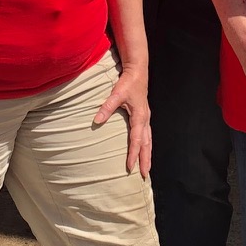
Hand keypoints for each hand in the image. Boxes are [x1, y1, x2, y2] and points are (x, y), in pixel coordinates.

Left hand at [94, 60, 152, 177]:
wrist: (137, 71)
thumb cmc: (128, 82)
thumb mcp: (116, 94)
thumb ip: (106, 108)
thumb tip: (96, 121)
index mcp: (139, 116)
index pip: (136, 140)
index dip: (132, 154)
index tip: (129, 167)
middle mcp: (145, 119)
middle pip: (147, 144)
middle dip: (145, 160)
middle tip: (145, 175)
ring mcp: (146, 118)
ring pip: (149, 140)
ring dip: (147, 154)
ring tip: (147, 167)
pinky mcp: (144, 115)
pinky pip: (147, 134)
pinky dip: (146, 145)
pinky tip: (144, 150)